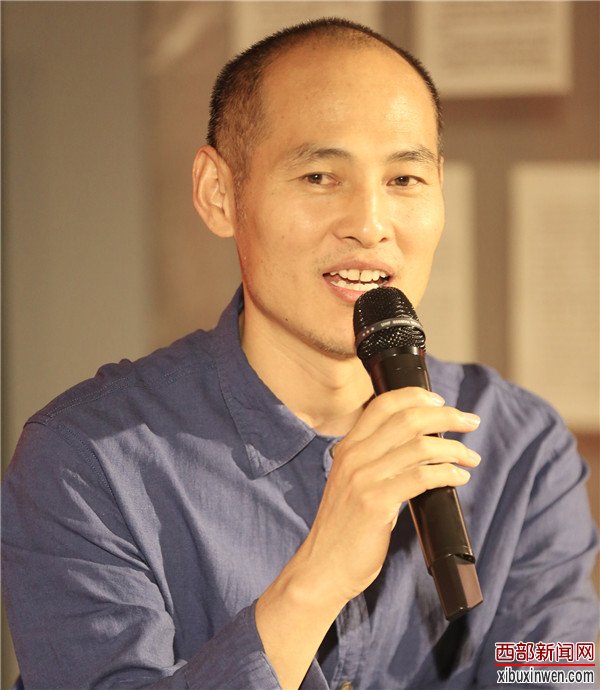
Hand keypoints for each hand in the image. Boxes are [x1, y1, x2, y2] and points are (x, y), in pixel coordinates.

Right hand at [294, 386, 480, 603]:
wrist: (322, 565)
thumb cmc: (344, 528)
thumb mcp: (352, 482)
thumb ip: (375, 461)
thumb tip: (419, 447)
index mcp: (348, 447)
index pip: (383, 405)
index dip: (415, 397)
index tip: (441, 401)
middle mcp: (354, 456)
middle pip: (407, 419)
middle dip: (446, 416)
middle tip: (470, 422)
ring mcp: (363, 478)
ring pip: (419, 446)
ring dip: (454, 449)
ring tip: (471, 457)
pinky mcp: (376, 503)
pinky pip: (421, 477)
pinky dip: (447, 473)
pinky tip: (459, 478)